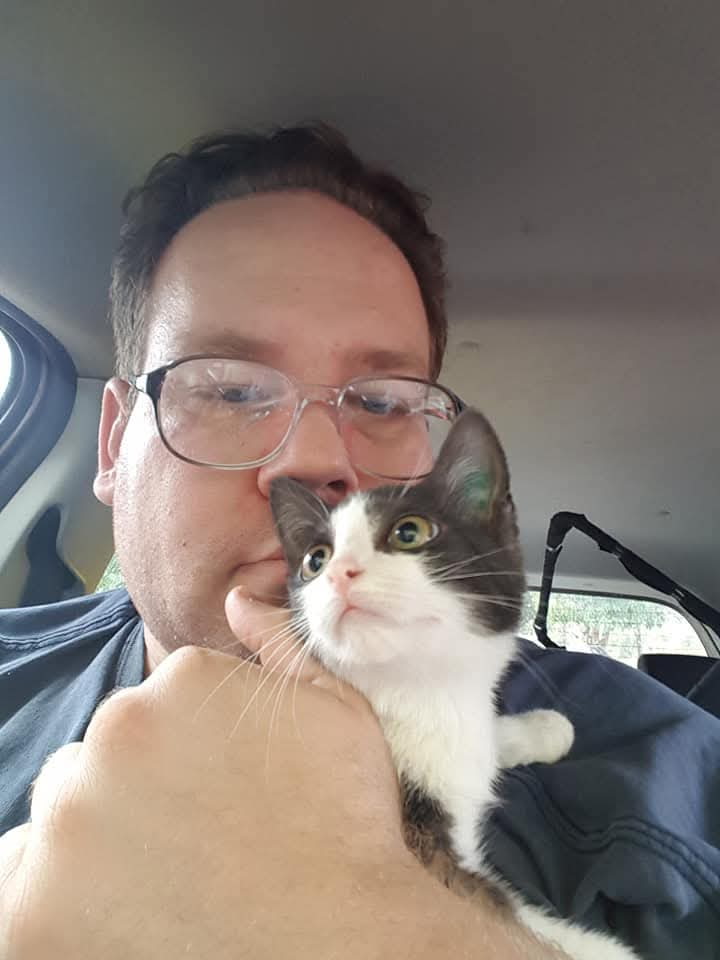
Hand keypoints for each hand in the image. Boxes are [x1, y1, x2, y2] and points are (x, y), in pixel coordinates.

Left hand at [0, 601, 564, 958]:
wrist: (341, 938)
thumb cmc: (346, 826)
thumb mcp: (338, 714)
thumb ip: (280, 647)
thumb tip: (238, 599)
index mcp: (179, 683)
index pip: (155, 708)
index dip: (189, 755)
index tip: (220, 794)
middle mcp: (115, 733)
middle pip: (103, 756)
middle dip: (138, 787)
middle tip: (192, 839)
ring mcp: (71, 818)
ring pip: (63, 814)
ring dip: (96, 837)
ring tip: (161, 880)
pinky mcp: (35, 907)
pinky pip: (24, 882)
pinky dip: (59, 896)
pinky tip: (121, 911)